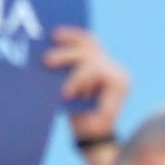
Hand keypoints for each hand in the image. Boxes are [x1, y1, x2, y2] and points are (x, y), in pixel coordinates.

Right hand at [43, 27, 128, 141]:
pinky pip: (85, 42)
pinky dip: (72, 37)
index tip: (64, 94)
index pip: (96, 71)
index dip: (77, 79)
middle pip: (90, 55)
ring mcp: (107, 62)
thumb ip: (82, 110)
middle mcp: (116, 70)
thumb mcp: (91, 124)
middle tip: (47, 62)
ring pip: (89, 42)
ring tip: (54, 36)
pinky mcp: (97, 60)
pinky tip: (56, 34)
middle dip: (67, 57)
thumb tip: (64, 96)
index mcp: (118, 84)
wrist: (98, 129)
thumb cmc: (92, 128)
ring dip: (70, 39)